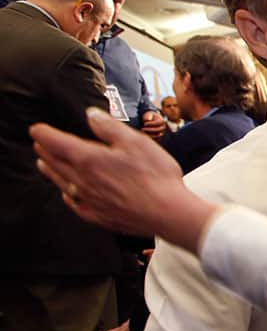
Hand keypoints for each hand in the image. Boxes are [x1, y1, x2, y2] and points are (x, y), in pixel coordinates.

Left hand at [29, 107, 217, 252]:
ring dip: (50, 171)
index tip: (36, 128)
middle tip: (38, 144)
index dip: (44, 133)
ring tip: (42, 164)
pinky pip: (74, 203)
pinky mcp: (98, 216)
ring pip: (61, 182)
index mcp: (89, 158)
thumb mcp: (135, 142)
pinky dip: (66, 195)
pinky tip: (68, 193)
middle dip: (45, 151)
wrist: (167, 213)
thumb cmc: (155, 176)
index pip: (56, 142)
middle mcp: (83, 180)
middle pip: (55, 163)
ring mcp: (88, 200)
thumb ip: (109, 127)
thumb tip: (91, 115)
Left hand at [141, 111, 165, 139]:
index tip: (144, 123)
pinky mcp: (159, 137)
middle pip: (158, 129)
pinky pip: (155, 139)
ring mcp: (162, 132)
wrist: (151, 121)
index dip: (151, 123)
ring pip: (157, 135)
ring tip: (143, 132)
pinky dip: (150, 138)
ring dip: (149, 134)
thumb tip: (147, 119)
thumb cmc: (149, 117)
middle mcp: (163, 127)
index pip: (158, 123)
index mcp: (162, 121)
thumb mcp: (148, 114)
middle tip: (142, 129)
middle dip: (150, 129)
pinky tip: (144, 135)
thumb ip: (148, 116)